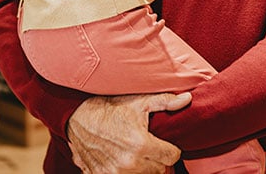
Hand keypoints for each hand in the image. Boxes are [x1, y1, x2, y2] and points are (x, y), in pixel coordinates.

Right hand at [67, 93, 191, 173]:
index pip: (172, 157)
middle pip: (159, 170)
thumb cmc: (110, 108)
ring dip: (143, 167)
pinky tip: (122, 160)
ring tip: (137, 153)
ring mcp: (115, 173)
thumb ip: (165, 101)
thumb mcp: (139, 101)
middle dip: (157, 159)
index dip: (171, 149)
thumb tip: (188, 100)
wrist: (78, 117)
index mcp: (141, 144)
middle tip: (150, 147)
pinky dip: (127, 172)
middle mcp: (129, 163)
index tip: (165, 144)